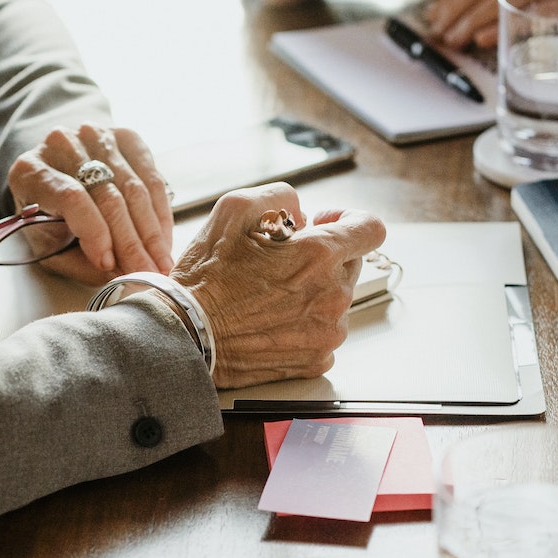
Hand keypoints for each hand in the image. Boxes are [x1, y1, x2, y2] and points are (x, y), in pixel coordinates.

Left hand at [7, 123, 174, 284]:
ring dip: (152, 231)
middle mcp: (62, 145)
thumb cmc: (47, 217)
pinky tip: (164, 238)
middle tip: (148, 274)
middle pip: (108, 195)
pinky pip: (152, 177)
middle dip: (133, 242)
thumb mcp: (47, 245)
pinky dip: (161, 212)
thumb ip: (78, 262)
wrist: (55, 175)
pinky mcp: (125, 137)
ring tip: (162, 262)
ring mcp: (96, 136)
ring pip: (135, 188)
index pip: (72, 197)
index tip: (109, 265)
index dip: (95, 232)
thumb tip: (120, 273)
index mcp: (31, 171)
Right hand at [171, 183, 385, 389]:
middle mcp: (332, 296)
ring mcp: (327, 332)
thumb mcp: (233, 209)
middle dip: (323, 257)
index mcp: (319, 255)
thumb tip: (301, 212)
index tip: (325, 225)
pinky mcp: (317, 360)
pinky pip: (324, 332)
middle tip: (281, 262)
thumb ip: (280, 197)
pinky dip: (306, 324)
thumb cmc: (205, 276)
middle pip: (351, 264)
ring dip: (314, 292)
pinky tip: (272, 321)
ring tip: (270, 295)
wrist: (186, 335)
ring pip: (337, 300)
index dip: (349, 221)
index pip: (371, 229)